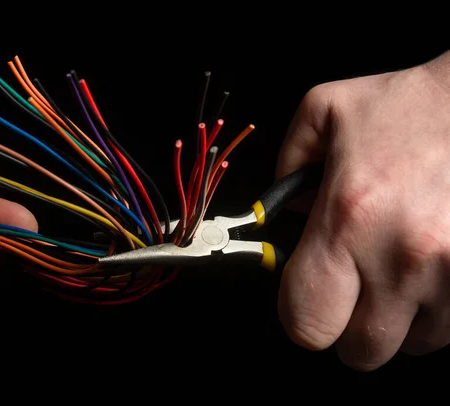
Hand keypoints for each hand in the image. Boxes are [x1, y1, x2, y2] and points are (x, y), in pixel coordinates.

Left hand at [276, 51, 449, 370]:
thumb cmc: (409, 104)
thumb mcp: (323, 113)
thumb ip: (286, 167)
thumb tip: (280, 213)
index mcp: (349, 218)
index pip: (307, 321)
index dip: (301, 317)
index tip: (308, 299)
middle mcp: (403, 256)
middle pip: (360, 351)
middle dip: (349, 324)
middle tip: (354, 286)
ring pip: (411, 344)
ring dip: (399, 316)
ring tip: (399, 265)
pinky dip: (436, 309)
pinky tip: (430, 267)